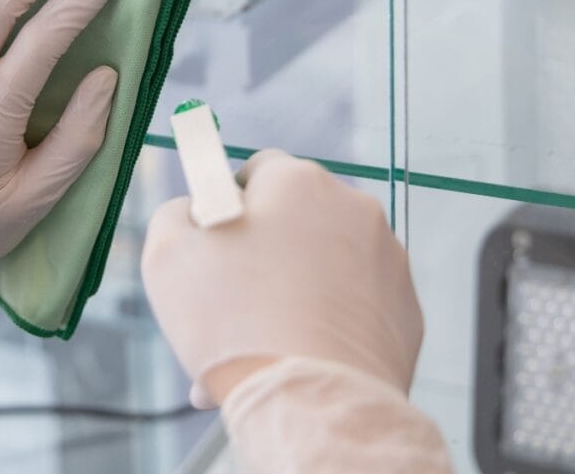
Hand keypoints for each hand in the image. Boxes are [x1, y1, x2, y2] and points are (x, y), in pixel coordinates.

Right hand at [142, 150, 423, 405]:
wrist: (309, 404)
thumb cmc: (232, 324)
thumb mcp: (168, 254)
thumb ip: (176, 214)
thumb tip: (193, 211)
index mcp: (297, 181)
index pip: (259, 170)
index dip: (229, 205)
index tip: (214, 244)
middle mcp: (352, 207)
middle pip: (295, 220)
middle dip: (263, 254)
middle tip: (230, 304)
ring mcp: (387, 259)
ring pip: (324, 266)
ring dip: (291, 291)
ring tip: (257, 344)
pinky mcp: (406, 310)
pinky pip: (355, 304)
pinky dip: (327, 322)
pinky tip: (295, 357)